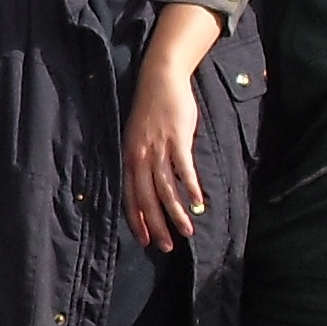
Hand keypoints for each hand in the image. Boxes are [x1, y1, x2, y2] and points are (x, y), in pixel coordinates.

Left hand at [124, 57, 201, 251]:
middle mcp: (140, 156)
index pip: (129, 196)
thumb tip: (151, 184)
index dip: (137, 220)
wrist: (159, 78)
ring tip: (186, 231)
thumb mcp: (138, 137)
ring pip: (165, 188)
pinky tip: (197, 202)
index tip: (145, 241)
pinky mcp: (176, 139)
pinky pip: (183, 168)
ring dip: (176, 212)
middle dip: (156, 225)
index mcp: (129, 158)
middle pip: (146, 198)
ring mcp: (158, 148)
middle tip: (166, 246)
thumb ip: (143, 160)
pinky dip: (190, 187)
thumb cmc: (151, 109)